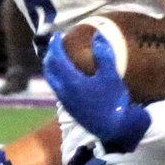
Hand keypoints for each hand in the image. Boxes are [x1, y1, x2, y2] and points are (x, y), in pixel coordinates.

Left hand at [42, 32, 150, 152]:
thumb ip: (104, 56)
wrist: (114, 128)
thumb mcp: (111, 76)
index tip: (57, 35)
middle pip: (49, 69)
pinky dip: (56, 76)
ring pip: (51, 79)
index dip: (55, 45)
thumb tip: (97, 36)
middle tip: (55, 44)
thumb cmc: (114, 101)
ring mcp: (65, 101)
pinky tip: (66, 75)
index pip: (56, 59)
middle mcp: (63, 91)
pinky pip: (56, 87)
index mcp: (71, 82)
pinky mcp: (69, 108)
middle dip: (50, 54)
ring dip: (51, 66)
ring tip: (57, 57)